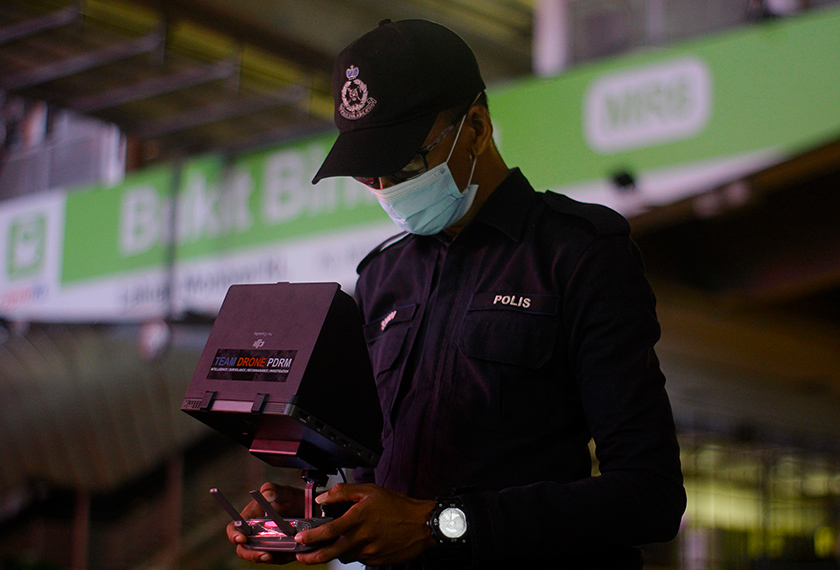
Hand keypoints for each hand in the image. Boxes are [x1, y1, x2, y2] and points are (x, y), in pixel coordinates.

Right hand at [226, 482, 304, 563]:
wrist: (310, 509)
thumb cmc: (291, 498)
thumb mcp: (284, 492)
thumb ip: (273, 489)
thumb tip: (266, 494)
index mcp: (250, 518)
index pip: (234, 528)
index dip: (234, 535)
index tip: (241, 538)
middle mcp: (255, 533)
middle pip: (244, 548)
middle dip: (250, 554)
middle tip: (263, 554)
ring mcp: (266, 543)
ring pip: (259, 556)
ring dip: (265, 558)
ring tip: (273, 555)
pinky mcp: (278, 551)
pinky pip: (276, 558)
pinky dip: (280, 558)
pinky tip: (289, 553)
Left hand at [293, 483, 435, 566]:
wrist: (423, 524)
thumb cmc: (398, 506)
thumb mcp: (370, 491)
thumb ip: (344, 492)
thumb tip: (323, 497)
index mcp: (358, 518)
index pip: (328, 531)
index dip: (311, 536)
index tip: (300, 538)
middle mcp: (362, 538)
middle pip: (330, 552)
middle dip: (312, 557)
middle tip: (302, 557)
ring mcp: (370, 552)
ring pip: (345, 556)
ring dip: (335, 553)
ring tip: (329, 547)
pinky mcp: (377, 561)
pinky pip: (359, 559)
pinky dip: (354, 553)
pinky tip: (357, 545)